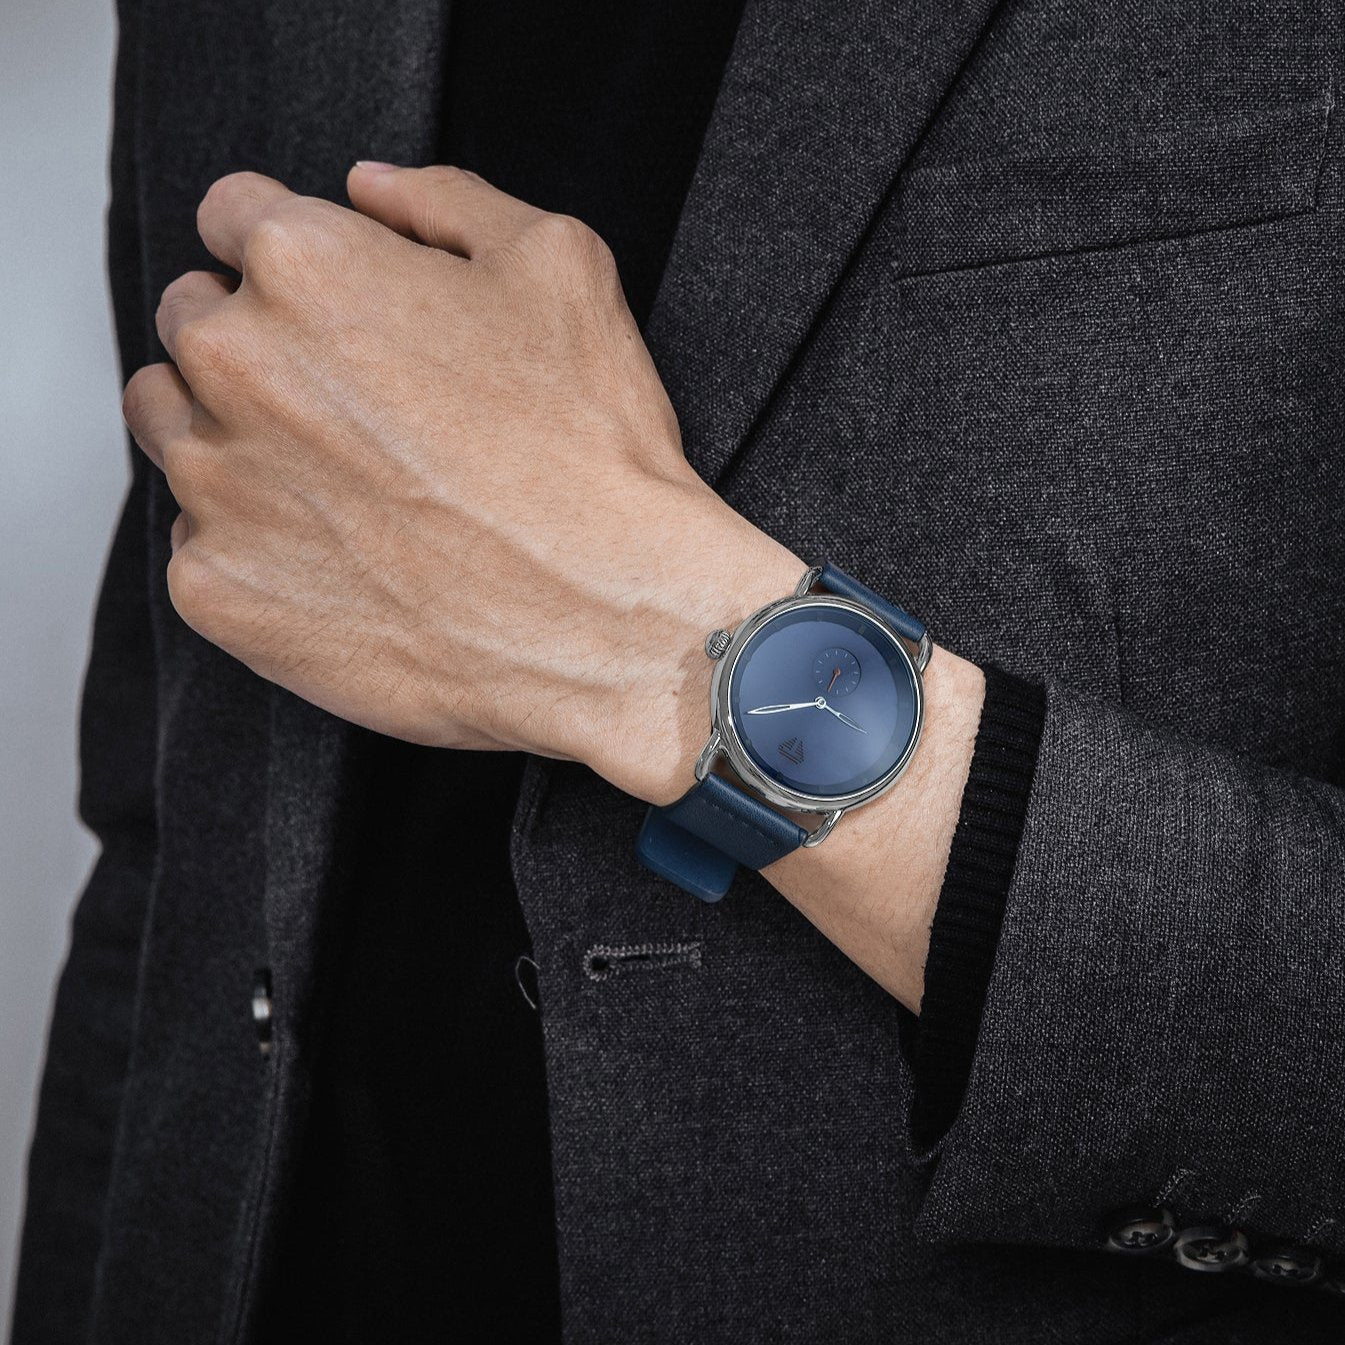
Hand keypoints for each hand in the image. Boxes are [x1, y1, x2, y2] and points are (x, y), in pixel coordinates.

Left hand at [122, 163, 802, 802]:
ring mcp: (217, 487)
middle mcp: (235, 367)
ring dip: (235, 440)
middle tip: (353, 406)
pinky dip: (259, 549)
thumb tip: (370, 188)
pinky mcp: (218, 591)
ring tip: (342, 486)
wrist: (614, 623)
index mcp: (305, 268)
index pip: (232, 217)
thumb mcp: (560, 268)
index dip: (293, 254)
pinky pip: (202, 546)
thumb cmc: (594, 453)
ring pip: (176, 432)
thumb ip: (446, 200)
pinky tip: (346, 564)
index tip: (329, 303)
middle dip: (258, 345)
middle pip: (193, 324)